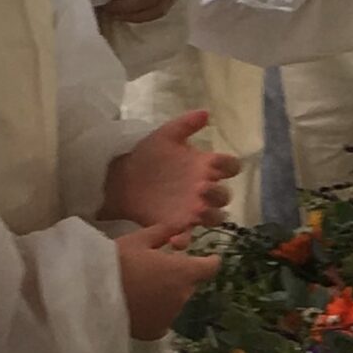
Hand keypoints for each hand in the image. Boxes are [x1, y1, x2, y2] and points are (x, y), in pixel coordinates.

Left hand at [104, 109, 239, 228]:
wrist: (122, 177)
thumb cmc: (148, 155)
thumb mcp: (165, 136)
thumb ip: (186, 124)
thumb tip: (206, 112)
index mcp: (205, 166)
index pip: (230, 166)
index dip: (229, 166)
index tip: (217, 165)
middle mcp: (204, 190)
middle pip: (224, 196)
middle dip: (219, 194)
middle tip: (204, 190)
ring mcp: (192, 210)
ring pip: (213, 218)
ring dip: (210, 217)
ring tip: (197, 213)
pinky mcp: (176, 225)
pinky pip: (186, 236)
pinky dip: (183, 240)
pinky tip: (175, 241)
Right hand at [116, 222, 220, 341]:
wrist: (93, 298)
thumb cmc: (116, 263)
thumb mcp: (138, 239)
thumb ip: (164, 232)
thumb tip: (181, 225)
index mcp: (183, 272)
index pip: (210, 267)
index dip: (209, 261)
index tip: (206, 258)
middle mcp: (182, 296)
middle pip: (189, 284)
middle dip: (179, 277)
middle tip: (156, 269)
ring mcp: (170, 317)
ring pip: (175, 301)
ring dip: (167, 295)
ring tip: (142, 288)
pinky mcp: (156, 332)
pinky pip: (162, 319)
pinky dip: (155, 313)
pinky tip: (137, 305)